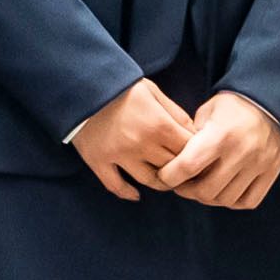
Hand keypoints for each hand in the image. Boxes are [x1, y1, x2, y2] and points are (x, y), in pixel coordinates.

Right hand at [72, 79, 194, 201]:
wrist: (82, 85)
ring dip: (161, 182)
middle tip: (185, 168)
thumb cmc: (122, 86)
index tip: (197, 153)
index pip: (189, 149)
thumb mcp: (153, 91)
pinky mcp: (98, 161)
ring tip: (165, 178)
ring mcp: (119, 155)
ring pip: (149, 180)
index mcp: (158, 125)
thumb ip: (175, 113)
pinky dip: (127, 193)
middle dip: (181, 167)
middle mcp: (141, 144)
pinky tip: (136, 195)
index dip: (197, 152)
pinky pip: (115, 185)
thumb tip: (194, 134)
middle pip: (172, 167)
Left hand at [156, 91, 279, 209]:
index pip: (187, 166)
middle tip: (180, 184)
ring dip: (208, 198)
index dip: (169, 176)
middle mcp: (241, 152)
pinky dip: (232, 201)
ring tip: (200, 188)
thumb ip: (189, 137)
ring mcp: (259, 164)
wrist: (269, 103)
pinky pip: (248, 201)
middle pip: (205, 190)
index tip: (163, 175)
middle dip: (186, 191)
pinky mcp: (271, 172)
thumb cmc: (231, 108)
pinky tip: (223, 191)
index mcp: (220, 134)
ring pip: (225, 199)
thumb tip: (174, 162)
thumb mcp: (206, 112)